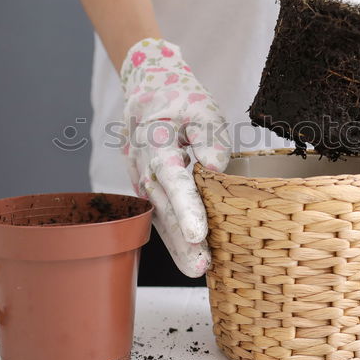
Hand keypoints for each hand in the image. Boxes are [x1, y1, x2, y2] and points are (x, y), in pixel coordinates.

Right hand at [120, 39, 229, 276]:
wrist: (147, 89)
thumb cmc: (179, 98)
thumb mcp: (200, 106)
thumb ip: (209, 135)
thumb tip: (217, 167)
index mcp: (156, 143)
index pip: (172, 179)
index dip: (186, 208)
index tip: (198, 233)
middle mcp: (144, 166)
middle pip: (164, 208)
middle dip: (181, 240)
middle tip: (200, 266)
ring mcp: (142, 180)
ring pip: (159, 217)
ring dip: (176, 246)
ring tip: (197, 270)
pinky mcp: (148, 187)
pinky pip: (159, 215)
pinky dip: (172, 237)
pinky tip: (189, 257)